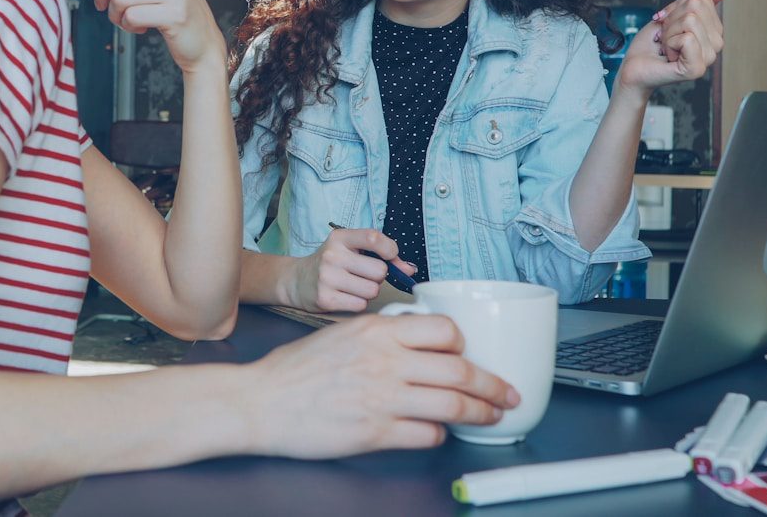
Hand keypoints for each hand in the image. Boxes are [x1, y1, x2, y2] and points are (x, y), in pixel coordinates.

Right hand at [243, 313, 519, 458]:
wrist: (260, 401)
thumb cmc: (293, 371)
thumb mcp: (340, 333)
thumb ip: (378, 336)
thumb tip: (413, 341)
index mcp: (376, 331)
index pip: (444, 331)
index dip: (464, 345)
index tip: (470, 355)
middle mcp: (384, 361)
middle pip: (461, 370)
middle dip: (494, 385)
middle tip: (506, 394)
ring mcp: (381, 398)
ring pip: (453, 404)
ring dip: (480, 413)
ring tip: (492, 416)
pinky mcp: (375, 432)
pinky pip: (427, 434)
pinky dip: (440, 435)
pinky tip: (437, 433)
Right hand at [291, 228, 416, 312]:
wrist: (296, 280)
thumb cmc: (331, 263)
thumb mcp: (351, 249)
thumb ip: (382, 255)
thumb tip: (410, 270)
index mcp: (340, 238)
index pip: (374, 238)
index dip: (390, 250)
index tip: (389, 257)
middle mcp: (332, 256)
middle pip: (379, 271)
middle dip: (378, 277)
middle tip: (364, 275)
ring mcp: (327, 278)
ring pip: (372, 290)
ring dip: (368, 292)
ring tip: (354, 287)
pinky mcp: (325, 299)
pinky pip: (360, 305)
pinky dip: (357, 303)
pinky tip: (345, 296)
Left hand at [616, 0, 727, 93]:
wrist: (634, 67)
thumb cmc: (651, 44)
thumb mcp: (673, 13)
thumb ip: (697, 0)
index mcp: (713, 30)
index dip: (676, 7)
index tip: (669, 25)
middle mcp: (715, 44)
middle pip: (696, 6)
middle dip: (672, 18)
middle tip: (666, 37)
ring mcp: (708, 58)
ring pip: (690, 20)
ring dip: (669, 32)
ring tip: (667, 47)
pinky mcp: (697, 68)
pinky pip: (687, 38)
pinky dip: (669, 43)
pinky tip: (669, 55)